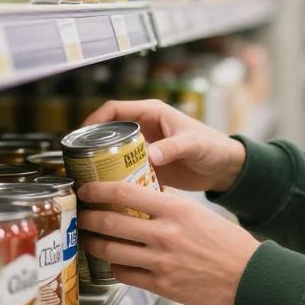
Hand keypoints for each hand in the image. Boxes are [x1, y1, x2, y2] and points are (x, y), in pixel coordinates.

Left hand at [77, 182, 260, 304]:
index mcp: (175, 209)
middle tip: (80, 215)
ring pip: (111, 250)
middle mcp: (165, 233)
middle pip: (110, 222)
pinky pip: (124, 274)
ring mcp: (161, 261)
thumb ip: (170, 206)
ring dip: (93, 244)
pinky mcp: (161, 285)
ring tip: (89, 239)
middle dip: (88, 218)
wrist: (248, 276)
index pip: (125, 193)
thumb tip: (144, 197)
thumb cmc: (227, 243)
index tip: (85, 189)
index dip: (98, 190)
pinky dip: (114, 266)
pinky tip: (114, 261)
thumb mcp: (199, 213)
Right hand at [81, 99, 245, 192]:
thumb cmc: (214, 147)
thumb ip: (173, 147)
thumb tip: (149, 155)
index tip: (79, 137)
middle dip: (91, 147)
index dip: (93, 120)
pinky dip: (116, 180)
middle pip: (107, 133)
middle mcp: (144, 128)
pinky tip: (107, 194)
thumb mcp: (193, 144)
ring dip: (101, 166)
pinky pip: (124, 171)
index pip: (114, 110)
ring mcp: (144, 148)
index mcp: (152, 113)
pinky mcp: (147, 166)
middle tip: (79, 165)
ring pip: (113, 154)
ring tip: (87, 182)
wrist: (225, 168)